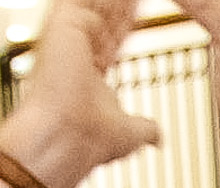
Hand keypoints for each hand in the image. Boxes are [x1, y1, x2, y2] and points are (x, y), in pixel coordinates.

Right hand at [0, 0, 160, 187]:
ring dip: (117, 0)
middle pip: (104, 16)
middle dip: (124, 5)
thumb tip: (157, 137)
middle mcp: (74, 51)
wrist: (67, 139)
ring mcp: (66, 35)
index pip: (111, 37)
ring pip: (95, 2)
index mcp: (87, 71)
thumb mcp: (130, 132)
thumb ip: (145, 128)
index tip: (139, 12)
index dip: (128, 23)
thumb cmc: (89, 141)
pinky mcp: (62, 22)